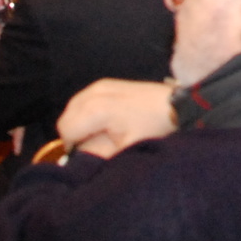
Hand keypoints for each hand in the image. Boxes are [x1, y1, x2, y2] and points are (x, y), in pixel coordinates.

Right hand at [57, 79, 176, 157]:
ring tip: (106, 132)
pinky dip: (88, 114)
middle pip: (66, 119)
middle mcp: (93, 92)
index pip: (65, 130)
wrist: (175, 107)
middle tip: (100, 142)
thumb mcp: (123, 150)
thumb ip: (94, 154)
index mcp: (96, 108)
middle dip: (77, 134)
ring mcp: (99, 85)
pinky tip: (108, 121)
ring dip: (82, 124)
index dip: (74, 146)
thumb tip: (76, 157)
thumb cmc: (152, 129)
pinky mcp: (104, 83)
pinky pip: (83, 102)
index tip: (93, 151)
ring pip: (72, 110)